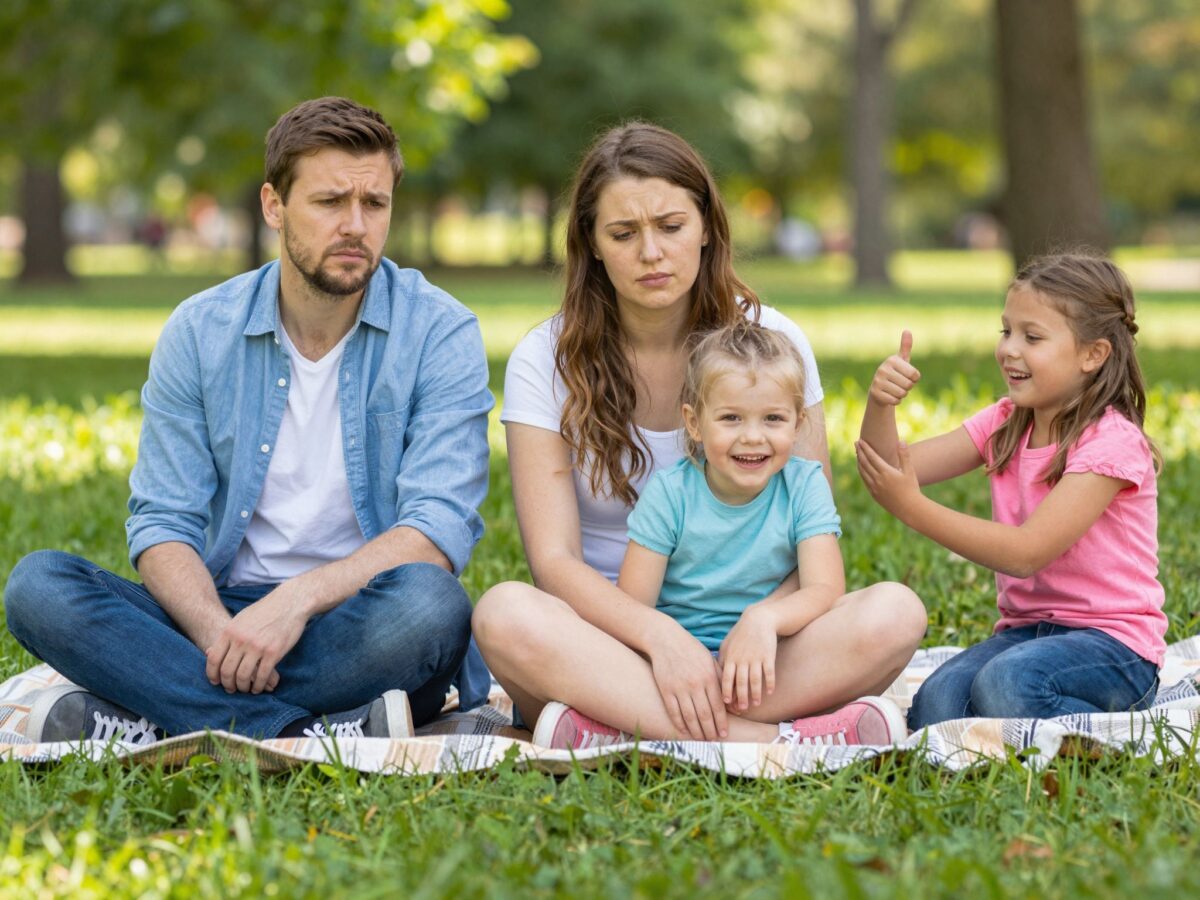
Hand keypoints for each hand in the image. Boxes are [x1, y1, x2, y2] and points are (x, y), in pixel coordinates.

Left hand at [205, 584, 308, 693]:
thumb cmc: (265, 611)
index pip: (214, 659)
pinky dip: (259, 685)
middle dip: (228, 684)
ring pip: (243, 676)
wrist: (290, 602)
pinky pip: (262, 675)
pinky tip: (259, 687)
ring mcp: (257, 646)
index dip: (212, 674)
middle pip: (227, 670)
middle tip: (231, 689)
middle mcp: (241, 640)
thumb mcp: (241, 619)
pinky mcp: (274, 652)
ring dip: (243, 687)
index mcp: (230, 631)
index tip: (216, 682)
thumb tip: (210, 653)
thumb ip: (227, 636)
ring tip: (246, 689)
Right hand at [647, 622, 728, 739]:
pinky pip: (674, 712)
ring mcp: (679, 688)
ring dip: (696, 731)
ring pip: (690, 716)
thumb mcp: (710, 661)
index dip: (721, 722)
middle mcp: (695, 684)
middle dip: (711, 731)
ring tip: (701, 739)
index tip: (724, 734)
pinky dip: (679, 724)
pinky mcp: (666, 689)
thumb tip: (733, 702)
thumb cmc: (692, 650)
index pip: (718, 706)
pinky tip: (684, 731)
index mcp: (709, 677)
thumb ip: (722, 680)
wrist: (666, 640)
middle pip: (705, 714)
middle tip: (714, 741)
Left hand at [719, 605, 778, 711]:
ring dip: (755, 693)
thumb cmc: (740, 634)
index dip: (727, 691)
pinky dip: (769, 683)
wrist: (758, 620)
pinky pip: (769, 672)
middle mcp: (742, 659)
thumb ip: (721, 661)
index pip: (727, 678)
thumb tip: (715, 678)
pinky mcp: (768, 655)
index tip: (727, 703)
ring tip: (756, 704)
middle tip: (742, 709)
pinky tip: (769, 692)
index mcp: (730, 657)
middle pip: (741, 682)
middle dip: (741, 697)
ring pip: (755, 679)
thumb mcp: (726, 645)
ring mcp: (756, 657)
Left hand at [856, 438, 922, 518]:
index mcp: (886, 472)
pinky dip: (861, 472)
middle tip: (856, 443)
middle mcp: (877, 479)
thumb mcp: (910, 471)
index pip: (872, 457)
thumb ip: (904, 455)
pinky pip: (864, 480)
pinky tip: (861, 469)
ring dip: (859, 461)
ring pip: (862, 472)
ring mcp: (874, 487)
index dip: (865, 448)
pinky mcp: (873, 494)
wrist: (909, 508)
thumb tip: (901, 441)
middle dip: (859, 452)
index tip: (860, 441)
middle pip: (864, 462)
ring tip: (857, 454)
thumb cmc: (911, 488)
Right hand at [869, 331, 920, 406]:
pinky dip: (896, 401)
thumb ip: (905, 346)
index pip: (915, 375)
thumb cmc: (895, 373)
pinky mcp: (875, 392)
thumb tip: (907, 330)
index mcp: (892, 360)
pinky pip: (895, 401)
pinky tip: (890, 395)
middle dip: (908, 387)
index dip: (914, 379)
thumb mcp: (901, 360)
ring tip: (895, 389)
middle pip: (908, 385)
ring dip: (902, 394)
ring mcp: (877, 381)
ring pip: (902, 393)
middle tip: (900, 384)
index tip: (907, 376)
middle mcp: (883, 369)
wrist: (879, 388)